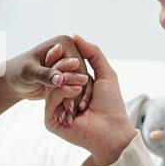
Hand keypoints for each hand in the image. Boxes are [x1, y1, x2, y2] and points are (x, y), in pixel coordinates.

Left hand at [2, 35, 93, 126]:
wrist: (13, 79)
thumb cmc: (18, 72)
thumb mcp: (30, 73)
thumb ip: (45, 75)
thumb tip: (62, 79)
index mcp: (63, 43)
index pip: (77, 65)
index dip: (75, 84)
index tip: (71, 102)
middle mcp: (70, 50)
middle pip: (81, 74)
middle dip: (77, 94)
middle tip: (72, 112)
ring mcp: (71, 63)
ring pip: (81, 83)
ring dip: (76, 100)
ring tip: (69, 116)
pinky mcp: (70, 74)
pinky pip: (77, 88)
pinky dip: (73, 100)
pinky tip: (68, 114)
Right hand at [44, 34, 136, 165]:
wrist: (113, 129)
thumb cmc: (111, 105)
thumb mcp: (105, 74)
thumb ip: (93, 53)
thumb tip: (75, 36)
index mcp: (71, 88)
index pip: (60, 69)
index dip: (59, 58)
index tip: (60, 46)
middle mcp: (61, 99)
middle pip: (53, 76)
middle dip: (64, 67)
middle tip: (75, 63)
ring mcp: (54, 110)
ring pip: (52, 86)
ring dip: (68, 80)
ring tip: (83, 82)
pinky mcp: (51, 120)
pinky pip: (51, 99)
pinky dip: (64, 92)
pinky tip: (76, 91)